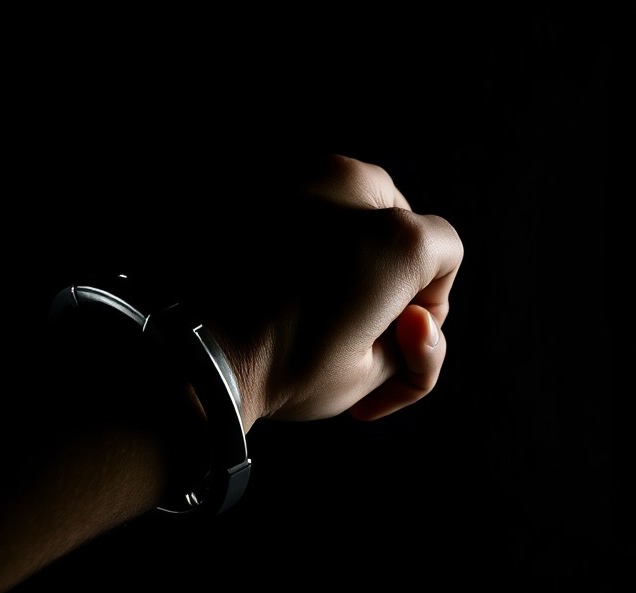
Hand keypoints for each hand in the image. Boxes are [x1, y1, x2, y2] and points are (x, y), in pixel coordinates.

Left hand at [198, 154, 463, 427]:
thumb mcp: (372, 374)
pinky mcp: (251, 184)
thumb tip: (417, 318)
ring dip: (343, 249)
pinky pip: (298, 203)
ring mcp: (297, 175)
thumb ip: (417, 343)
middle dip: (385, 271)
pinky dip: (296, 240)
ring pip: (347, 203)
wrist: (190, 354)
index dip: (429, 304)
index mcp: (398, 235)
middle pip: (398, 220)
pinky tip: (277, 287)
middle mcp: (352, 187)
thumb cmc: (285, 370)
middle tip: (350, 325)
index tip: (390, 340)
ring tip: (310, 306)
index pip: (445, 254)